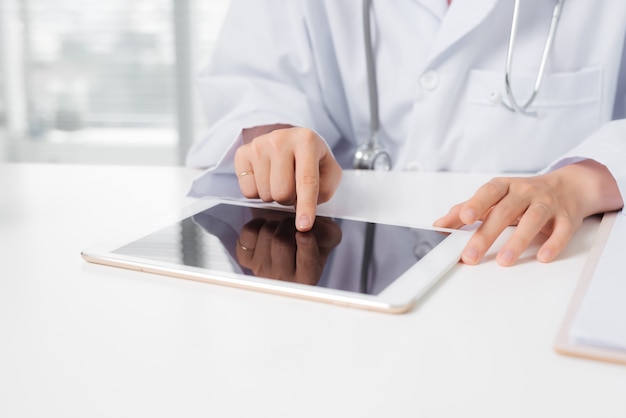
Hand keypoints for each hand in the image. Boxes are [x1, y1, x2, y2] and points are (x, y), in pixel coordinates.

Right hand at [234, 125, 341, 231]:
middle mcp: (281, 139)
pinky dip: (258, 192)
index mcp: (306, 141)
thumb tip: (302, 207)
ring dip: (274, 196)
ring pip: (265, 193)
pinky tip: (265, 179)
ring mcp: (259, 145)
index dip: (306, 206)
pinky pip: (248, 191)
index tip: (304, 226)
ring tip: (279, 181)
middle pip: (282, 192)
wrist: (289, 139)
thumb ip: (324, 190)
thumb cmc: (310, 159)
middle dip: (290, 199)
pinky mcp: (243, 153)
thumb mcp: (328, 171)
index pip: (306, 181)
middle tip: (293, 188)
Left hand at [235, 212, 341, 284]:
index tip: (304, 233)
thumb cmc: (308, 243)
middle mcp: (283, 278)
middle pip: (282, 243)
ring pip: (266, 235)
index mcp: (307, 277)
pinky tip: (265, 227)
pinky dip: (257, 224)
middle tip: (293, 222)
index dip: (305, 246)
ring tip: (281, 226)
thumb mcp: (328, 239)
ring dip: (274, 223)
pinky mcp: (246, 259)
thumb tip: (308, 229)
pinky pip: (249, 233)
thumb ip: (327, 233)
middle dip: (288, 225)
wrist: (289, 245)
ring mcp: (262, 270)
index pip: (306, 263)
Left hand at [434, 160, 622, 266]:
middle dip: (487, 234)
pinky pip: (562, 230)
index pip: (489, 192)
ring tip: (504, 260)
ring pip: (533, 220)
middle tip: (471, 255)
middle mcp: (526, 192)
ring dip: (518, 241)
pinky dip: (554, 243)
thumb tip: (439, 225)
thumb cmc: (524, 194)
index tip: (464, 217)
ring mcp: (548, 204)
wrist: (569, 186)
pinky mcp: (567, 218)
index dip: (477, 203)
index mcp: (506, 186)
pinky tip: (543, 256)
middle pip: (505, 212)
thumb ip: (467, 209)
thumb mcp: (495, 198)